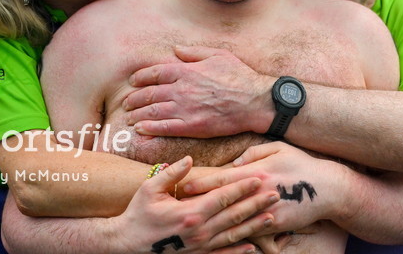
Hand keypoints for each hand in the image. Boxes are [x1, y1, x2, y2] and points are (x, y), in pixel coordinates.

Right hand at [113, 156, 278, 253]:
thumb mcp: (149, 189)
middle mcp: (199, 231)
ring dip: (254, 226)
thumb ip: (171, 174)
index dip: (242, 187)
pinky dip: (240, 252)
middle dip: (256, 204)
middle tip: (275, 194)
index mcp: (189, 213)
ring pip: (233, 235)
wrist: (126, 245)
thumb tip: (189, 158)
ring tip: (271, 217)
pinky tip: (253, 247)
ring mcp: (199, 247)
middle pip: (234, 215)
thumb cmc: (137, 214)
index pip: (222, 197)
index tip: (258, 178)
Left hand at [124, 46, 272, 137]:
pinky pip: (165, 127)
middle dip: (135, 98)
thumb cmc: (239, 76)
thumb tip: (176, 49)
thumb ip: (194, 52)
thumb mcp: (218, 55)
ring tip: (129, 117)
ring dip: (138, 114)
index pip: (156, 72)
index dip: (141, 77)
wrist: (255, 101)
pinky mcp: (192, 126)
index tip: (133, 81)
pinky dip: (150, 128)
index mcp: (187, 70)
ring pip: (153, 111)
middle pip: (150, 93)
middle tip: (127, 102)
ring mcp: (186, 109)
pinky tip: (140, 129)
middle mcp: (182, 89)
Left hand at [183, 142, 344, 235]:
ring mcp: (266, 210)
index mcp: (257, 171)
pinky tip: (219, 238)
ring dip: (213, 221)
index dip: (201, 182)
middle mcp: (258, 191)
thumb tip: (234, 164)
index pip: (222, 178)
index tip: (183, 186)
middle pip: (223, 200)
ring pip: (234, 219)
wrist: (328, 188)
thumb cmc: (301, 164)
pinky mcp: (275, 225)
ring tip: (193, 224)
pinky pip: (250, 232)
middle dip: (201, 204)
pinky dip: (235, 235)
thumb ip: (253, 153)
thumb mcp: (278, 148)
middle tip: (180, 207)